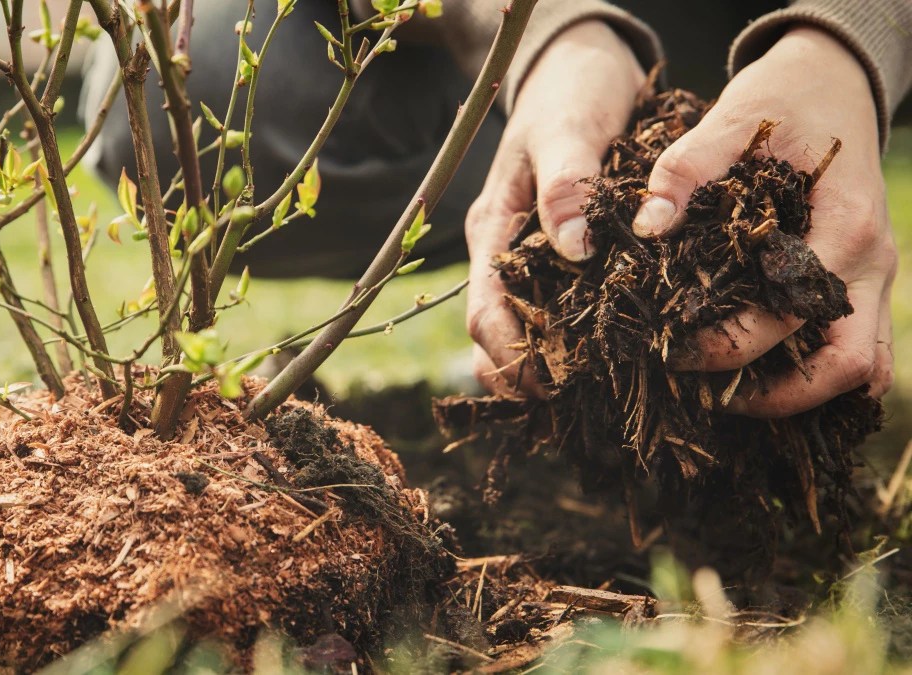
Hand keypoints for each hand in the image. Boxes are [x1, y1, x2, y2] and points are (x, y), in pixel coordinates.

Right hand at [467, 20, 644, 394]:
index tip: (547, 384)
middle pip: (496, 333)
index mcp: (494, 229)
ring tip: (590, 393)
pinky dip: (574, 337)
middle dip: (524, 373)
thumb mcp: (569, 129)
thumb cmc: (571, 92)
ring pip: (525, 327)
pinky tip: (609, 355)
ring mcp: (531, 254)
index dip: (508, 356)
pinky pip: (559, 307)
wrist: (580, 64)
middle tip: (572, 403)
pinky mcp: (561, 253)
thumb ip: (569, 185)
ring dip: (546, 363)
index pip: (484, 311)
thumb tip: (574, 250)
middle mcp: (506, 251)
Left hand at [631, 27, 895, 416]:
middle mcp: (870, 263)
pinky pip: (857, 348)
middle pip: (848, 365)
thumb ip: (686, 169)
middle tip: (709, 396)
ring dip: (805, 394)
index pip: (792, 315)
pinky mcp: (861, 280)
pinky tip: (761, 377)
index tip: (674, 351)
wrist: (834, 81)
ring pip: (862, 367)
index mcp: (844, 227)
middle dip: (779, 395)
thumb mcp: (732, 119)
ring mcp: (873, 276)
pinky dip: (818, 374)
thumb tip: (648, 225)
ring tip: (732, 397)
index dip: (732, 345)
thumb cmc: (783, 101)